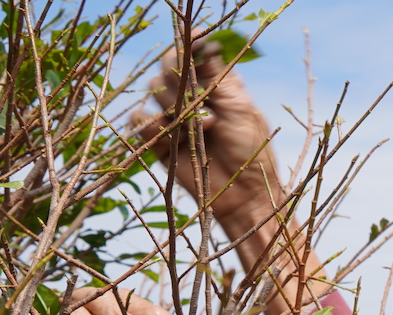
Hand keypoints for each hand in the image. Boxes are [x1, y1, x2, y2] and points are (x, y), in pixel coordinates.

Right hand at [132, 41, 330, 314]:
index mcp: (215, 84)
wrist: (244, 196)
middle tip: (204, 101)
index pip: (191, 52)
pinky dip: (154, 126)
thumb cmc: (253, 154)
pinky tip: (175, 140)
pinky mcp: (159, 141)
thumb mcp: (241, 109)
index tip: (194, 40)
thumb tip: (205, 40)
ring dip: (178, 108)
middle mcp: (191, 97)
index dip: (189, 43)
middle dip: (183, 79)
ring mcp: (174, 118)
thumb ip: (218, 75)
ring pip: (154, 91)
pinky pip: (139, 120)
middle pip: (168, 66)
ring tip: (205, 130)